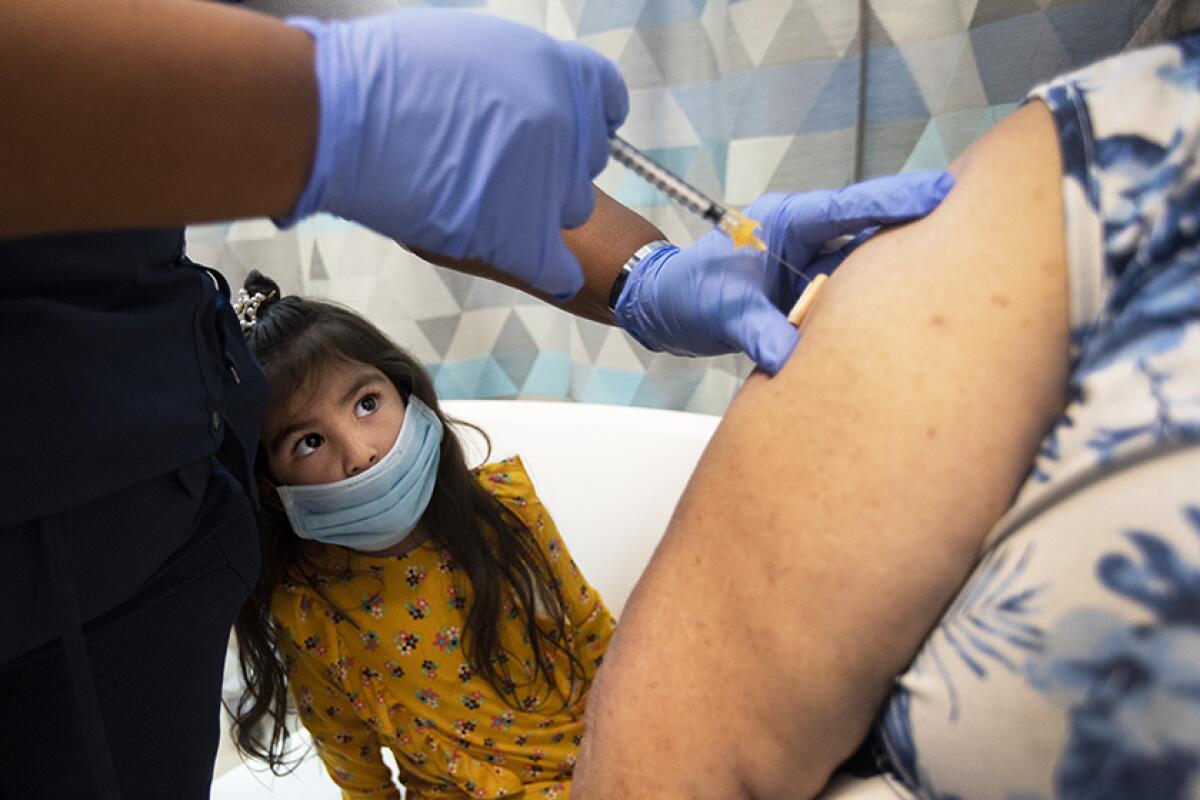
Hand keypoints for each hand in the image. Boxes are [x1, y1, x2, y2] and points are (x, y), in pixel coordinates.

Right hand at [278, 10, 627, 298]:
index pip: (606, 98)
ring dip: (540, 206)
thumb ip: (515, 74)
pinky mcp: (522, 236)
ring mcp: (546, 183)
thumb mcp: (471, 48)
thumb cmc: (386, 75)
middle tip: (502, 161)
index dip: (584, 114)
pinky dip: (553, 268)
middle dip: (554, 161)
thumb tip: (524, 92)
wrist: (340, 118)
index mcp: (558, 69)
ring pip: (572, 207)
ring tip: (484, 195)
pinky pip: (558, 265)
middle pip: (586, 157)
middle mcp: (565, 124)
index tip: (564, 127)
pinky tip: (545, 264)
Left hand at [614, 171, 953, 374]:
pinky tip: (913, 307)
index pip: (847, 207)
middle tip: (975, 216)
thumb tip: (792, 359)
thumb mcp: (722, 312)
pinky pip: (852, 290)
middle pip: (869, 225)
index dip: (895, 201)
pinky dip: (877, 298)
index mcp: (784, 221)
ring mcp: (810, 261)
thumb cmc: (686, 294)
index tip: (941, 192)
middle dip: (916, 222)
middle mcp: (804, 236)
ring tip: (958, 264)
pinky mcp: (810, 289)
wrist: (664, 308)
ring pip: (866, 258)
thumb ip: (760, 332)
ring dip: (902, 263)